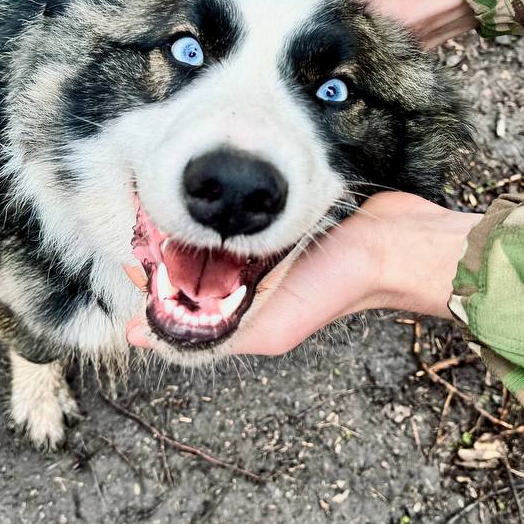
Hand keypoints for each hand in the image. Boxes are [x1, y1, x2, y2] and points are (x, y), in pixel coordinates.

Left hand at [124, 192, 478, 355]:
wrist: (391, 242)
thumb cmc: (337, 287)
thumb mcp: (271, 329)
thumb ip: (214, 335)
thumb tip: (140, 336)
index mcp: (242, 305)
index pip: (180, 297)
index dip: (150, 278)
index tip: (132, 254)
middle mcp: (248, 272)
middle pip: (190, 260)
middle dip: (164, 243)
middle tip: (143, 220)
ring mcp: (264, 239)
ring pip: (210, 232)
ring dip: (188, 220)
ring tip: (163, 200)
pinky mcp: (277, 210)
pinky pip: (237, 207)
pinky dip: (220, 202)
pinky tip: (205, 187)